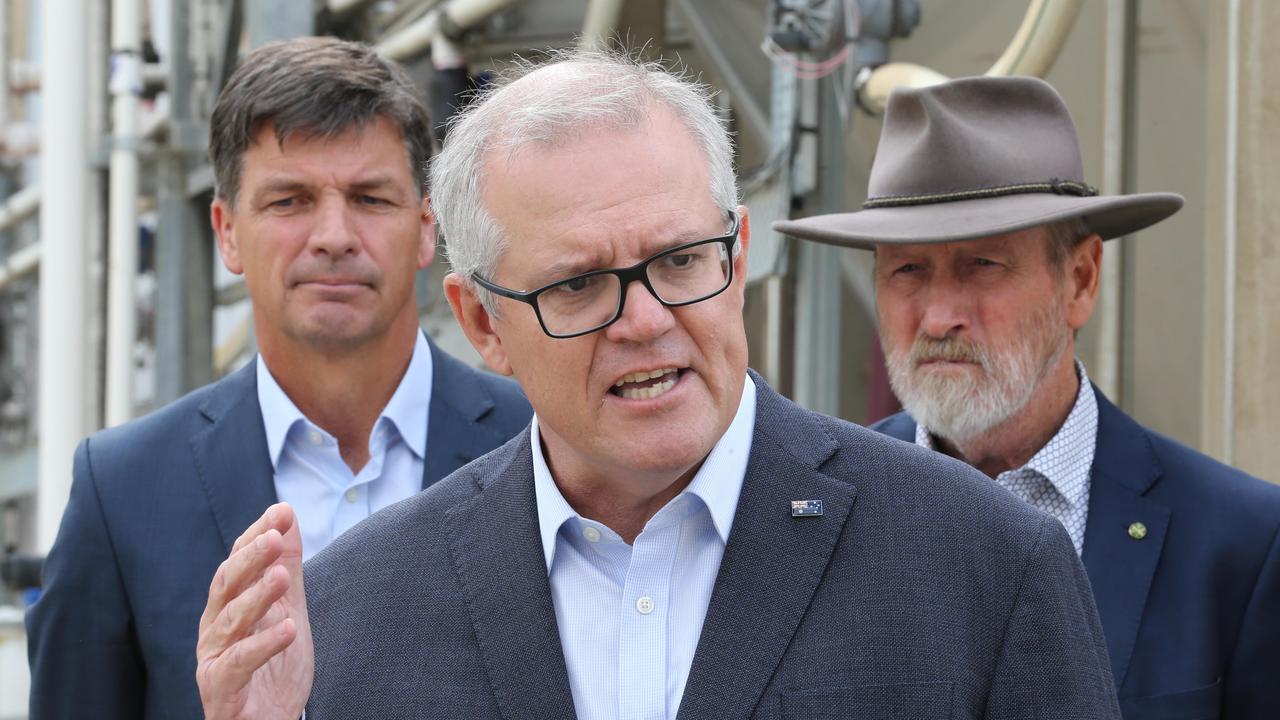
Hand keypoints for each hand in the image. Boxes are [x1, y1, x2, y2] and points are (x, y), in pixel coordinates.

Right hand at [197, 503, 313, 719]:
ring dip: (256, 596)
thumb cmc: (273, 668)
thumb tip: (286, 513)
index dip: (256, 536)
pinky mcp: (220, 690)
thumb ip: (287, 565)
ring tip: (283, 577)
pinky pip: (238, 664)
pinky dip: (263, 645)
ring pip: (231, 622)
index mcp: (228, 606)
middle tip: (275, 537)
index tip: (281, 512)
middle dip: (250, 559)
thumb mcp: (288, 609)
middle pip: (227, 586)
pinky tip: (289, 629)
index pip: (237, 562)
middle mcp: (215, 629)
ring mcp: (214, 659)